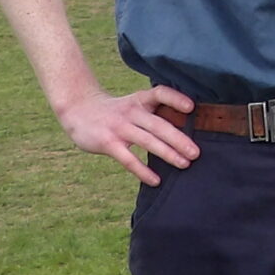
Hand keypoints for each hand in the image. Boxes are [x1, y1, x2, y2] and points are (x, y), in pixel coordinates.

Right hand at [57, 83, 200, 185]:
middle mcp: (131, 112)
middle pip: (158, 124)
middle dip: (179, 139)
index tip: (191, 108)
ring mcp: (119, 127)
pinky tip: (156, 180)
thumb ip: (154, 113)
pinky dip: (143, 171)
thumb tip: (185, 128)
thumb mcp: (133, 104)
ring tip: (184, 164)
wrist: (77, 109)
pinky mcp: (108, 143)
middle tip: (196, 153)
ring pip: (147, 141)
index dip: (175, 99)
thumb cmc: (115, 110)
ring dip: (167, 153)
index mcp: (140, 100)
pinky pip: (128, 159)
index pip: (160, 93)